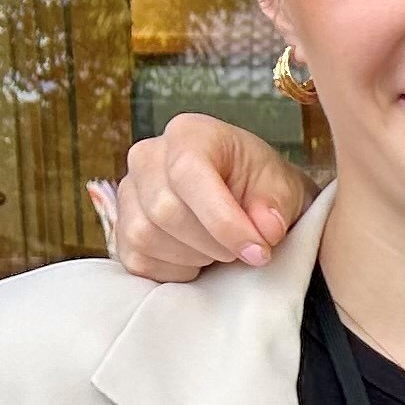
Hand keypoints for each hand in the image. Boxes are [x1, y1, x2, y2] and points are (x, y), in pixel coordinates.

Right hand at [97, 115, 307, 281]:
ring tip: (221, 249)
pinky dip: (176, 271)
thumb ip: (276, 206)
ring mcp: (128, 193)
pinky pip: (139, 261)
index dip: (223, 220)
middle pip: (165, 211)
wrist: (247, 202)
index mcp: (189, 134)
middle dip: (213, 243)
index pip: (188, 173)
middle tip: (244, 250)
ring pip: (146, 237)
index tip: (257, 251)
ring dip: (195, 257)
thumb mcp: (283, 188)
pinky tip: (199, 257)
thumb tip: (266, 230)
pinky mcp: (121, 230)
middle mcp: (147, 157)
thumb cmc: (261, 187)